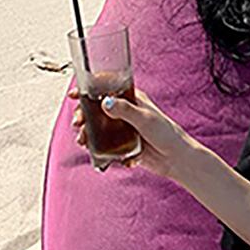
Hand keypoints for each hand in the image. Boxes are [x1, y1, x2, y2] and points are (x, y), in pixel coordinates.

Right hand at [69, 85, 193, 180]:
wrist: (176, 159)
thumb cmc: (166, 134)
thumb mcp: (145, 119)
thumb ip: (125, 110)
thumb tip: (105, 102)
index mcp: (132, 99)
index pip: (106, 89)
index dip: (89, 90)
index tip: (74, 95)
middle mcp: (125, 112)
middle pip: (96, 110)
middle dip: (83, 115)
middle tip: (78, 123)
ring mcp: (123, 129)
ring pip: (97, 128)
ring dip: (87, 133)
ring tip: (82, 141)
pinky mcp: (122, 145)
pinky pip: (105, 146)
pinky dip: (99, 149)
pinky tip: (100, 153)